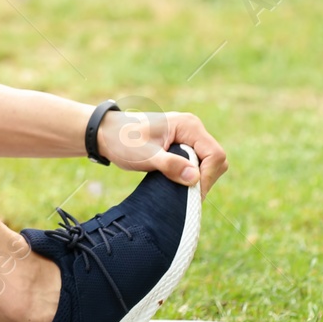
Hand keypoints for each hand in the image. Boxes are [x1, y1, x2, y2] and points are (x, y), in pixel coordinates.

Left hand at [99, 110, 227, 195]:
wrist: (106, 135)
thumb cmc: (123, 141)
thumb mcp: (145, 155)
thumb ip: (169, 165)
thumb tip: (195, 178)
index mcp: (188, 125)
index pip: (214, 154)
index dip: (207, 176)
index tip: (192, 193)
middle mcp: (192, 129)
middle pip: (216, 159)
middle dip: (205, 179)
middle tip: (187, 196)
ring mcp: (189, 137)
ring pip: (209, 164)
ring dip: (198, 179)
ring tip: (180, 190)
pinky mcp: (183, 147)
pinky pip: (198, 164)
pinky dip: (192, 176)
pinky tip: (178, 184)